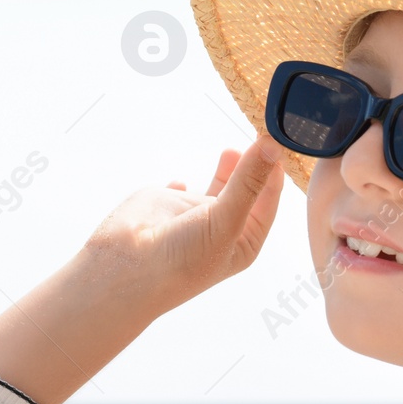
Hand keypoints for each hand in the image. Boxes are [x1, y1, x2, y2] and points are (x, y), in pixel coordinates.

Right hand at [85, 134, 287, 314]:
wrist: (127, 267)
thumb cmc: (183, 259)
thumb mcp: (224, 219)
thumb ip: (247, 182)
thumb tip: (270, 147)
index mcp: (244, 241)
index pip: (268, 200)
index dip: (273, 171)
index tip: (275, 141)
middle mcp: (223, 228)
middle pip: (247, 189)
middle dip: (253, 165)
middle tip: (257, 136)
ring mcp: (196, 216)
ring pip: (219, 185)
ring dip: (228, 168)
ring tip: (231, 151)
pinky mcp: (169, 205)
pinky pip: (184, 189)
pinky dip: (186, 183)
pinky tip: (182, 184)